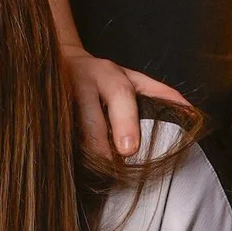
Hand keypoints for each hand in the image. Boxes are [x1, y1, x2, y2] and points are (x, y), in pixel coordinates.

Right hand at [61, 41, 198, 167]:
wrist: (55, 59)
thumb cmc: (101, 77)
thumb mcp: (131, 78)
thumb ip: (160, 93)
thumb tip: (191, 114)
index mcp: (106, 73)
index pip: (119, 94)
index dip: (125, 122)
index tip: (129, 150)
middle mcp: (79, 82)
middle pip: (89, 119)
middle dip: (100, 148)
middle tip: (111, 169)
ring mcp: (55, 97)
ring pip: (69, 132)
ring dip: (83, 155)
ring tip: (96, 172)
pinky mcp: (40, 111)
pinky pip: (54, 138)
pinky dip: (66, 154)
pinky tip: (74, 165)